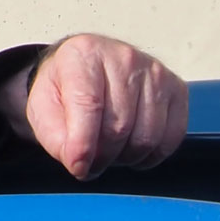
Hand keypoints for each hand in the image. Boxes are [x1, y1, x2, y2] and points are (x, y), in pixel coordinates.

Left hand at [0, 34, 187, 179]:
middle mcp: (123, 57)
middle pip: (119, 126)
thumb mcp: (43, 108)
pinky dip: (150, 155)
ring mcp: (154, 72)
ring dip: (125, 157)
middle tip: (90, 160)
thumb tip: (79, 162)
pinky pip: (170, 138)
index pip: (89, 105)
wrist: (87, 70)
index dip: (83, 144)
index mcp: (83, 54)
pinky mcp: (176, 89)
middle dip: (102, 156)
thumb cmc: (65, 90)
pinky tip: (131, 147)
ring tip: (109, 151)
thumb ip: (55, 136)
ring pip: (146, 137)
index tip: (78, 167)